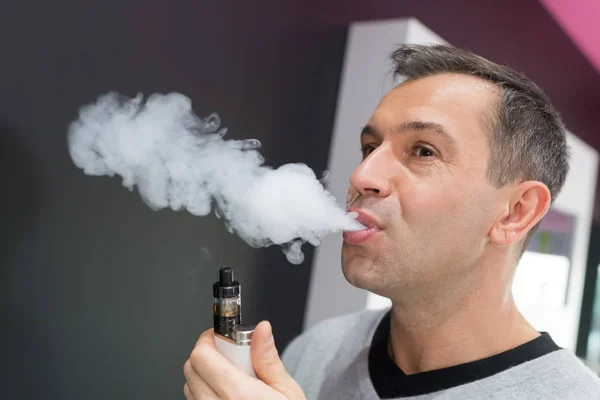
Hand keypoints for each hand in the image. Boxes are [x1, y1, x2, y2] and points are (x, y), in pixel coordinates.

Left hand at [183, 321, 305, 399]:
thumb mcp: (287, 390)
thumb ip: (267, 358)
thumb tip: (261, 329)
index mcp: (238, 395)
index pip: (201, 357)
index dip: (209, 340)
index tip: (222, 337)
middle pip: (191, 369)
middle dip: (207, 355)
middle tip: (230, 355)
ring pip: (190, 388)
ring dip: (205, 376)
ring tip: (232, 379)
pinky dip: (205, 395)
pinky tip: (227, 396)